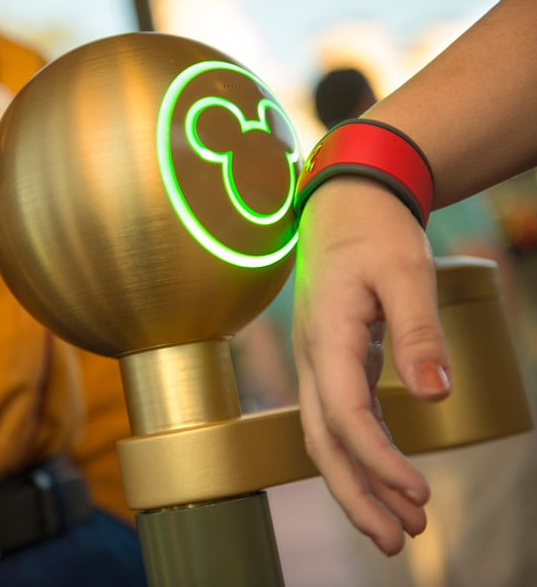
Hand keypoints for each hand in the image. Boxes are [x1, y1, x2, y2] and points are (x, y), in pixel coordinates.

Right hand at [291, 176, 451, 554]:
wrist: (342, 204)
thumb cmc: (373, 232)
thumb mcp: (405, 272)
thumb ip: (418, 332)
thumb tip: (433, 395)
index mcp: (326, 338)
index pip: (344, 414)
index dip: (379, 460)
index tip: (419, 494)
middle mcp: (312, 358)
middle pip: (322, 442)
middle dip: (356, 495)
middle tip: (398, 541)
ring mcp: (317, 362)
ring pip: (326, 437)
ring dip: (358, 483)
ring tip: (399, 526)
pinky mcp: (331, 362)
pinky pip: (339, 419)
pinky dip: (362, 454)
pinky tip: (388, 476)